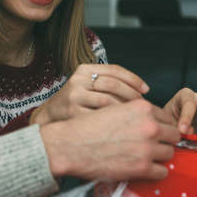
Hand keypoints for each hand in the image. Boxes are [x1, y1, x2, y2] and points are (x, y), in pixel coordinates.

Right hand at [31, 64, 148, 124]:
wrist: (50, 116)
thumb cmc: (76, 101)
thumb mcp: (88, 84)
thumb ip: (108, 83)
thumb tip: (141, 90)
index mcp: (84, 69)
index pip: (114, 69)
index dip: (133, 79)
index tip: (146, 89)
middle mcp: (78, 80)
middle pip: (113, 84)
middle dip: (132, 95)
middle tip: (144, 107)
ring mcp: (74, 96)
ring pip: (108, 101)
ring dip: (125, 110)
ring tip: (135, 118)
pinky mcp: (73, 113)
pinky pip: (99, 117)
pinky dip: (114, 122)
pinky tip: (122, 127)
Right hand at [40, 99, 180, 181]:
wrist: (70, 145)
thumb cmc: (87, 127)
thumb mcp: (114, 109)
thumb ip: (135, 113)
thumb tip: (150, 122)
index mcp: (142, 108)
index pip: (167, 117)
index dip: (160, 125)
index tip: (154, 131)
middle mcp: (149, 126)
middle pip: (173, 134)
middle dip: (164, 140)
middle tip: (152, 144)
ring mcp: (147, 147)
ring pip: (170, 153)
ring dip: (159, 156)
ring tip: (144, 156)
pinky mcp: (141, 168)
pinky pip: (162, 172)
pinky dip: (154, 171)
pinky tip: (142, 168)